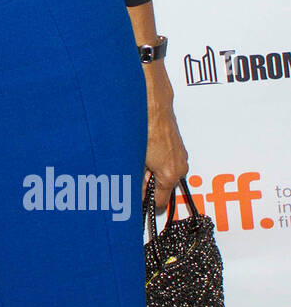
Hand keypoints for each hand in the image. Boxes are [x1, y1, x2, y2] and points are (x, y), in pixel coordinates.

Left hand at [142, 67, 188, 209]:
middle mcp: (179, 166)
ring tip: (131, 158)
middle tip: (126, 175)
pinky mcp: (176, 144)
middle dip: (143, 184)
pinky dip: (151, 158)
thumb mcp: (134, 159)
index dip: (144, 203)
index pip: (159, 202)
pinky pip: (162, 159)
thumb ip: (133, 180)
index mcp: (170, 174)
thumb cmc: (144, 128)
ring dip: (146, 170)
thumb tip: (128, 192)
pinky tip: (139, 148)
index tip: (132, 202)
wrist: (152, 102)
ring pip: (160, 171)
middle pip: (160, 186)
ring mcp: (180, 154)